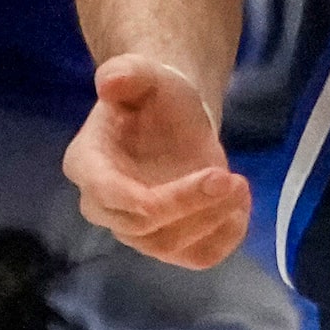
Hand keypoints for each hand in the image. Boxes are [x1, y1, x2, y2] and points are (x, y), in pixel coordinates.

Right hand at [62, 56, 251, 268]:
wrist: (174, 119)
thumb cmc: (154, 96)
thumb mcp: (143, 73)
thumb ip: (126, 73)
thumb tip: (111, 80)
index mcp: (88, 164)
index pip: (107, 195)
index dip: (152, 197)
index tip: (210, 176)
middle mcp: (104, 205)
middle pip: (140, 228)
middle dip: (192, 206)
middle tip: (233, 179)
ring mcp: (135, 228)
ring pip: (169, 246)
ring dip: (212, 222)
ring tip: (241, 187)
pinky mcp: (170, 239)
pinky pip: (195, 257)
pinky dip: (224, 239)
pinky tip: (241, 207)